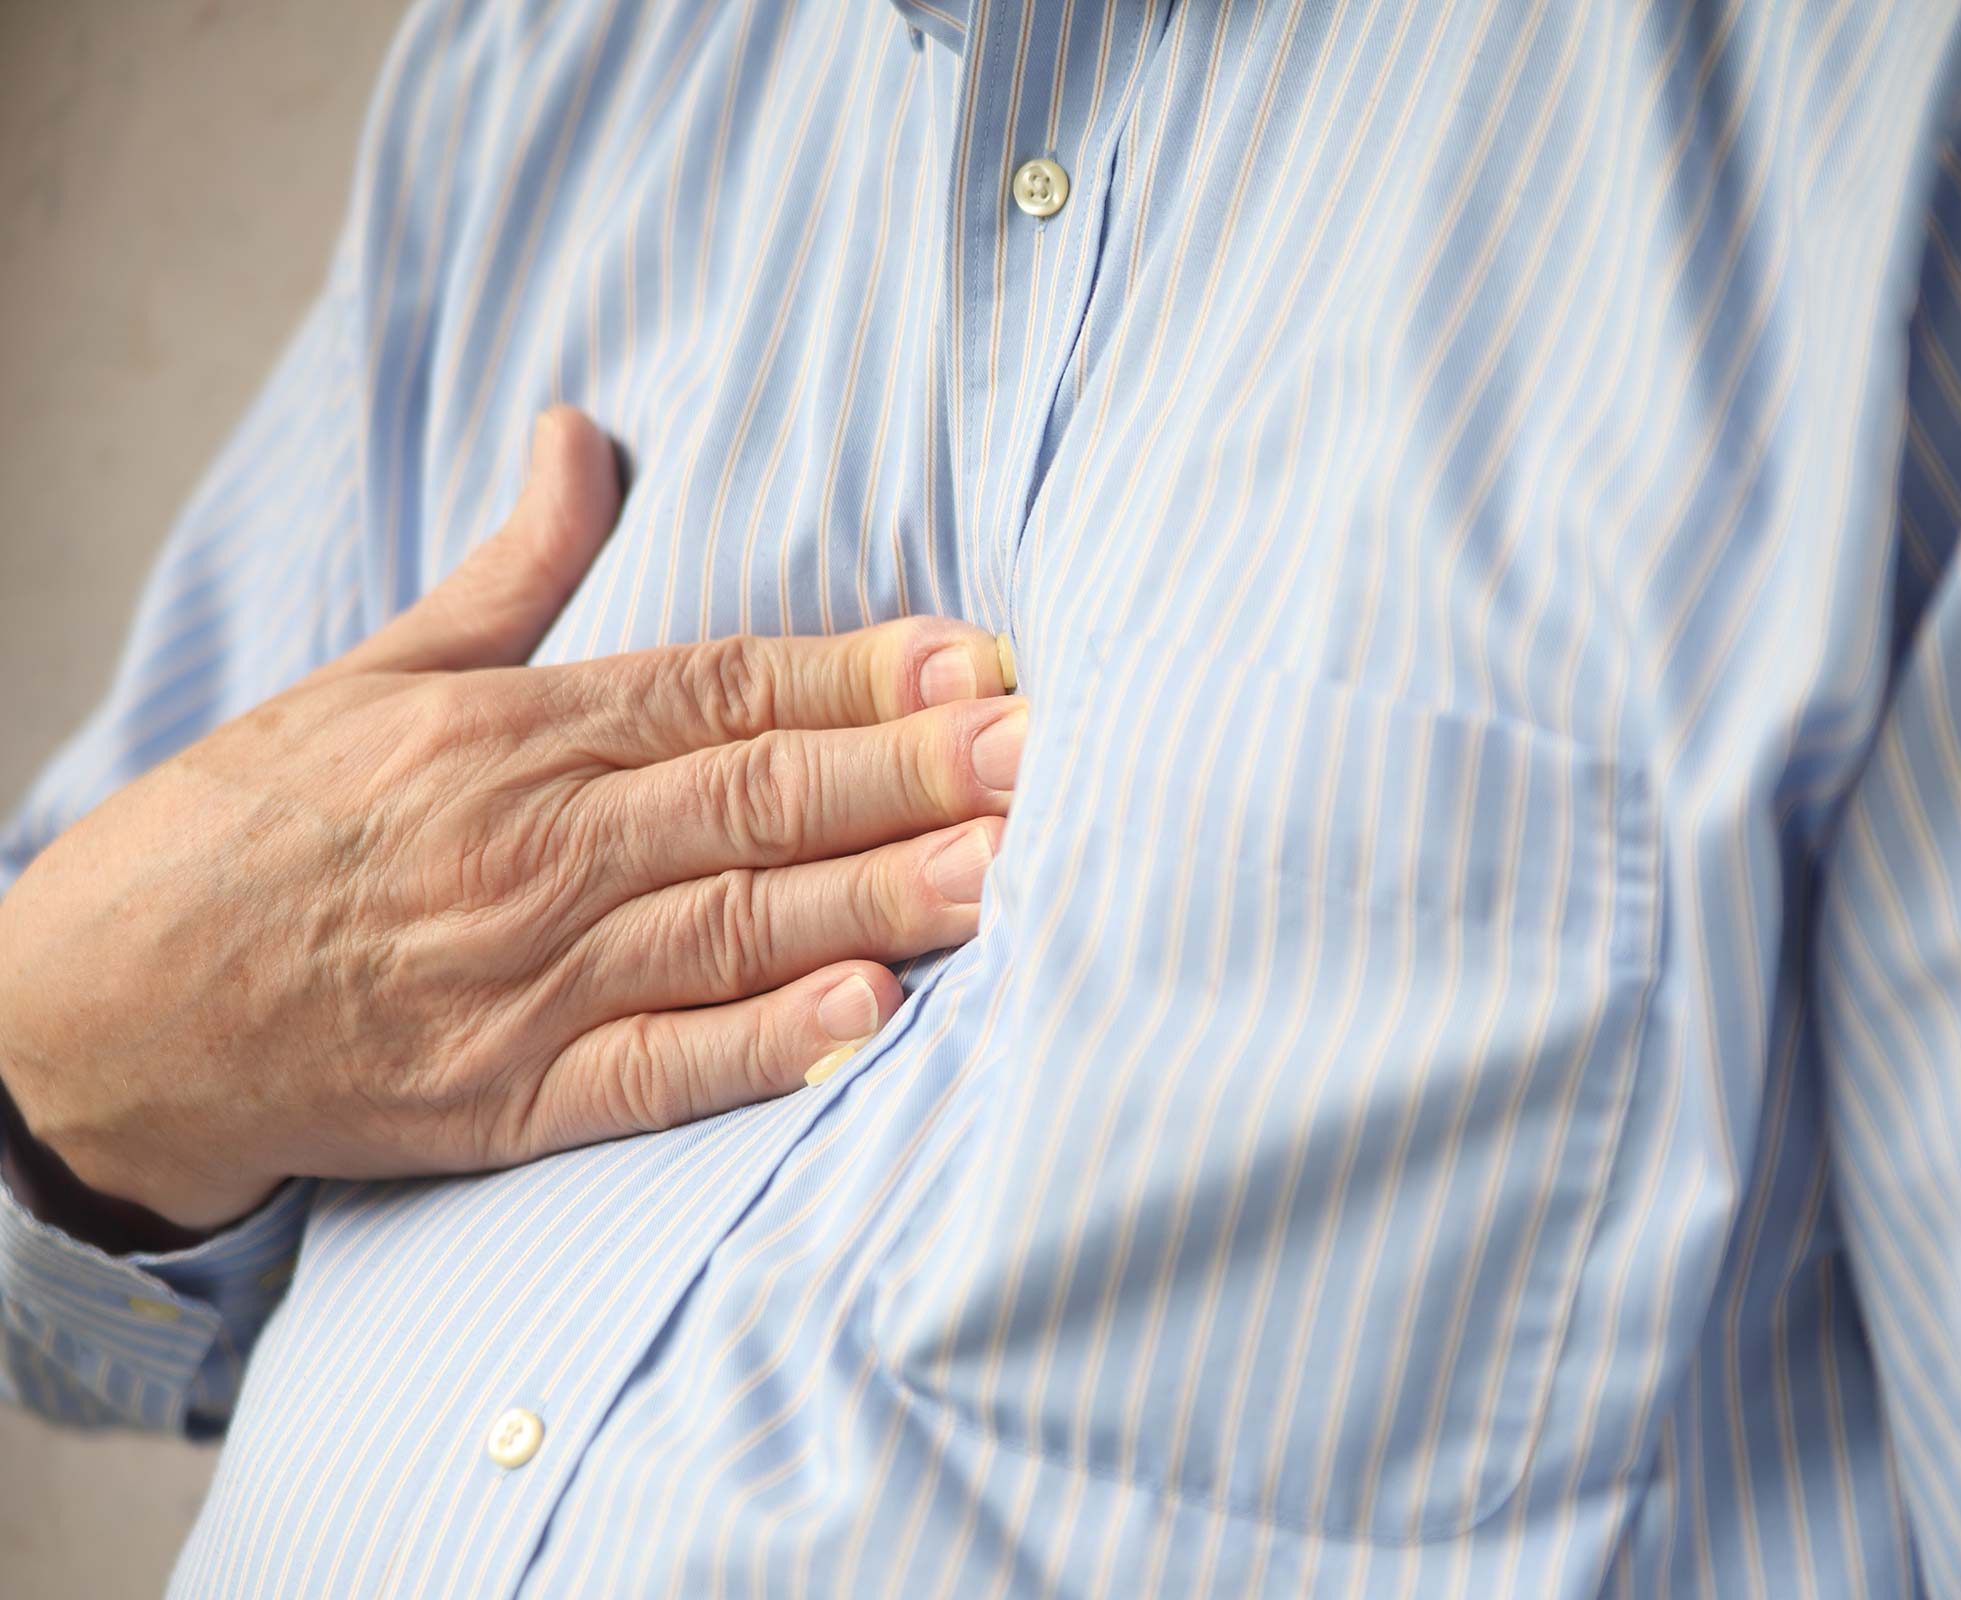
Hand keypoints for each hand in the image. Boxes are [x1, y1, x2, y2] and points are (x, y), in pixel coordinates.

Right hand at [0, 409, 1021, 1232]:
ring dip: (878, 895)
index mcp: (506, 733)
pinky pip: (654, 1070)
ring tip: (1007, 867)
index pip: (720, 689)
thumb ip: (511, 569)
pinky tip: (866, 1012)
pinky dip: (763, 1043)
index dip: (858, 675)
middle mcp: (526, 846)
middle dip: (911, 771)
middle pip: (753, 796)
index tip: (976, 660)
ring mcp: (518, 978)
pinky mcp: (501, 1099)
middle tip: (1041, 750)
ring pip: (730, 922)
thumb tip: (584, 435)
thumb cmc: (245, 832)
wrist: (96, 1016)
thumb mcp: (373, 673)